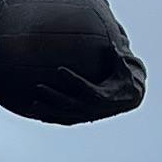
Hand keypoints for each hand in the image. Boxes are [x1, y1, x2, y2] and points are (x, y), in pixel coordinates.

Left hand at [28, 45, 147, 128]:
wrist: (130, 98)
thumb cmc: (124, 78)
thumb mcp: (123, 67)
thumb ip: (116, 56)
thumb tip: (112, 41)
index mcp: (102, 95)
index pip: (84, 86)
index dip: (72, 78)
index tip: (59, 69)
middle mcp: (93, 107)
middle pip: (69, 103)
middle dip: (53, 96)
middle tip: (38, 86)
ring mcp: (87, 115)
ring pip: (64, 114)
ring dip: (48, 110)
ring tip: (32, 105)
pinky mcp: (83, 118)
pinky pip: (65, 120)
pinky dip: (51, 118)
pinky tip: (37, 115)